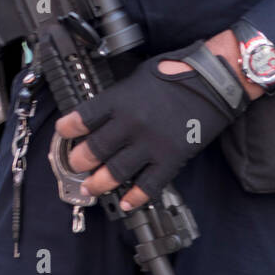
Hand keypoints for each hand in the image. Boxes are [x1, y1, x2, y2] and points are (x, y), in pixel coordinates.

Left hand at [54, 47, 248, 209]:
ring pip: (115, 172)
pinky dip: (135, 197)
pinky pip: (148, 184)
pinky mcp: (170, 158)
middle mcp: (131, 123)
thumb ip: (120, 96)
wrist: (213, 81)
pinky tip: (126, 202)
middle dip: (78, 161)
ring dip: (99, 183)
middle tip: (74, 165)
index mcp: (121, 99)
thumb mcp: (139, 76)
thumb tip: (103, 112)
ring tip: (90, 188)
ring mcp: (150, 143)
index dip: (68, 127)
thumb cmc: (177, 72)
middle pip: (94, 149)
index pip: (84, 117)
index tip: (62, 132)